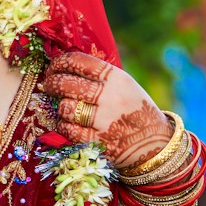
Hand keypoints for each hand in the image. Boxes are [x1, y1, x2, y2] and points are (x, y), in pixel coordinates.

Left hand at [43, 51, 171, 171]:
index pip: (79, 61)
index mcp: (117, 78)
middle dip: (52, 83)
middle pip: (66, 83)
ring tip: (66, 108)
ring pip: (65, 107)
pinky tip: (70, 124)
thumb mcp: (125, 86)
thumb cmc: (135, 111)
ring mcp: (104, 121)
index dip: (60, 62)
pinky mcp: (98, 142)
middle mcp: (111, 97)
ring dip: (62, 107)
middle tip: (48, 85)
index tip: (53, 67)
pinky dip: (65, 126)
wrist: (156, 144)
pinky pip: (68, 129)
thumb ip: (100, 77)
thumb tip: (64, 66)